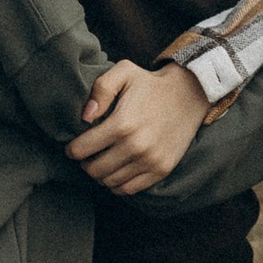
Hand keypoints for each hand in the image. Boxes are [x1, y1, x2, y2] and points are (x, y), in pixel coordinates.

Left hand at [68, 61, 209, 195]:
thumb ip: (100, 89)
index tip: (74, 146)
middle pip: (93, 170)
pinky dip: (118, 184)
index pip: (81, 150)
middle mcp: (136, 146)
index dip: (72, 149)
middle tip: (88, 155)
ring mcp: (150, 160)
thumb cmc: (150, 84)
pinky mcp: (161, 169)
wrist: (189, 94)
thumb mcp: (124, 73)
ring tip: (103, 161)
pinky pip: (129, 189)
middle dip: (85, 163)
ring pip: (109, 182)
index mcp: (122, 124)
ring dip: (101, 174)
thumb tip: (85, 117)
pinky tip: (118, 170)